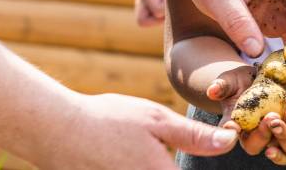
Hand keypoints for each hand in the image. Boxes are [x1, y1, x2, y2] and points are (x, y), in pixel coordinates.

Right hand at [46, 93, 236, 169]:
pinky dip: (136, 167)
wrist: (55, 130)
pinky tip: (125, 154)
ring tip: (138, 148)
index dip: (205, 167)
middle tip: (160, 147)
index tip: (192, 148)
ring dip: (158, 165)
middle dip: (172, 165)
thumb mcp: (156, 119)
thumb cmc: (107, 120)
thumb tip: (230, 141)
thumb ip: (194, 135)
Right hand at [204, 65, 279, 155]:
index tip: (233, 126)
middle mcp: (253, 135)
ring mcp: (273, 134)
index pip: (230, 136)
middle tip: (271, 117)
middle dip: (265, 132)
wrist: (256, 79)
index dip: (232, 133)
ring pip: (280, 140)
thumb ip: (221, 86)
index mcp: (234, 128)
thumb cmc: (238, 82)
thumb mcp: (228, 81)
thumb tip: (212, 90)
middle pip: (258, 143)